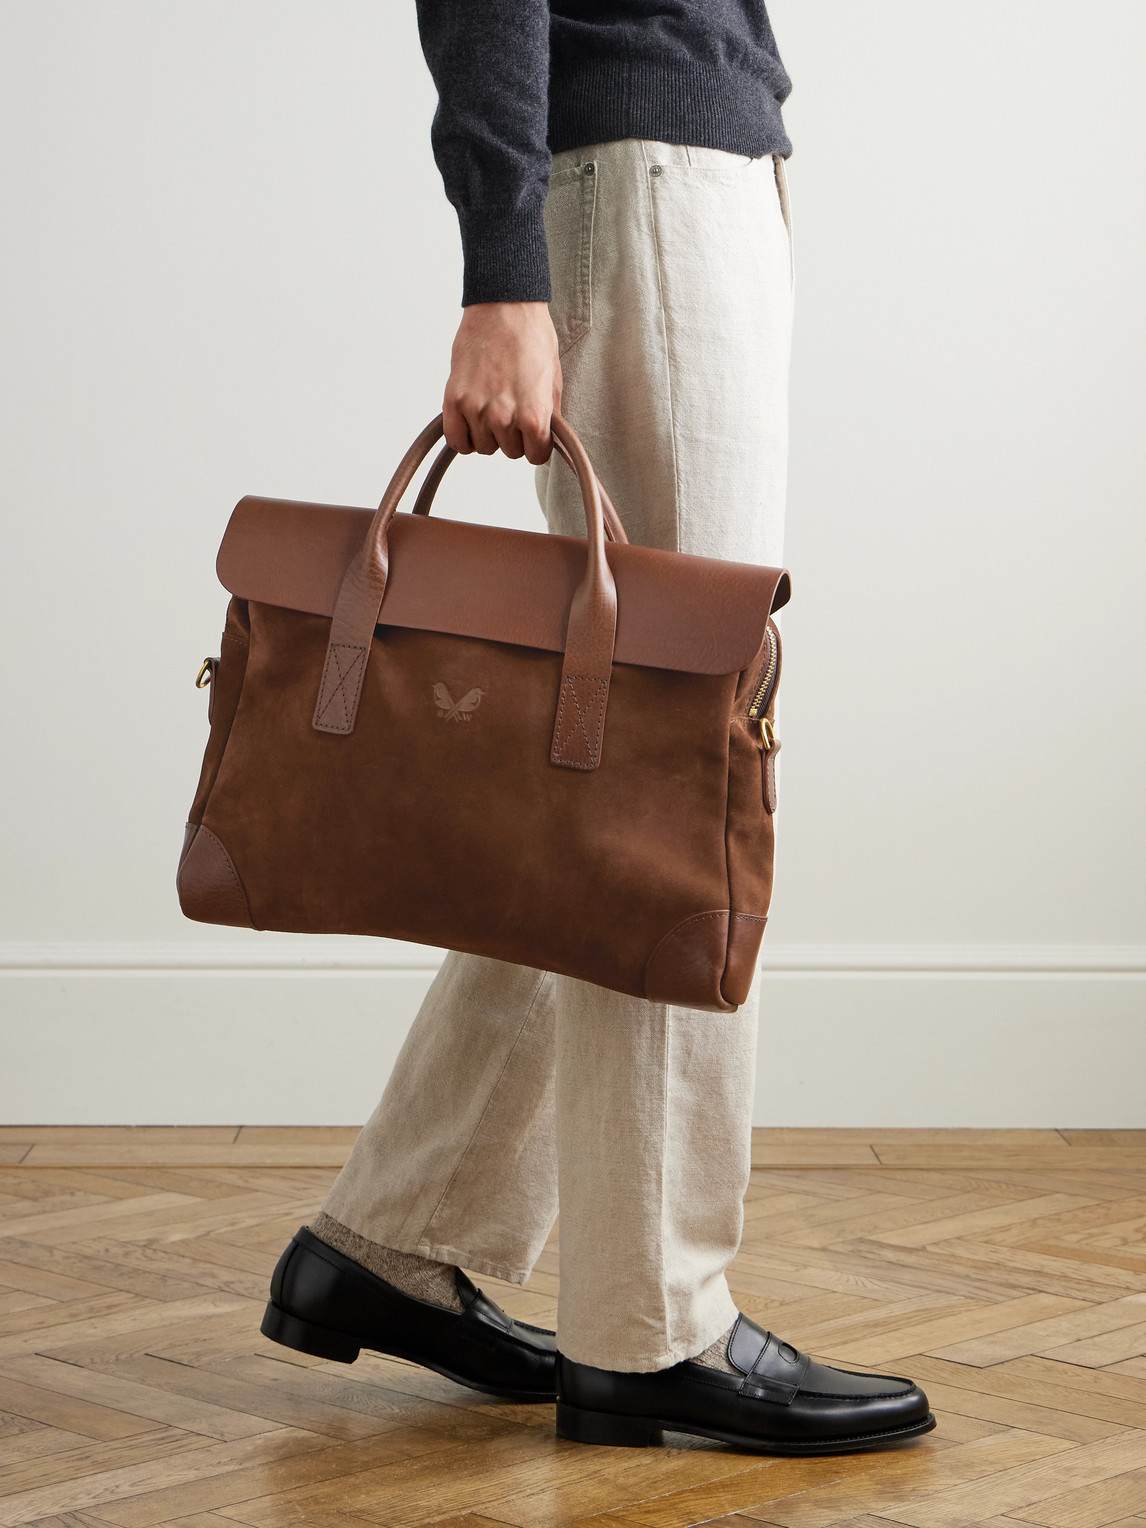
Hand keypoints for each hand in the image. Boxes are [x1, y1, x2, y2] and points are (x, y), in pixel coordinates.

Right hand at [443, 302, 561, 464]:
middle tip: (512, 408)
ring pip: (483, 447)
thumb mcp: (553, 380)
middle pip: (509, 452)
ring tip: (492, 405)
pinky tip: (471, 420)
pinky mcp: (453, 400)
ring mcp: (476, 409)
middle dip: (513, 436)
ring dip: (488, 433)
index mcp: (533, 415)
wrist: (504, 306)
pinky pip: (455, 440)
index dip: (537, 444)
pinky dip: (463, 436)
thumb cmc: (532, 336)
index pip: (536, 456)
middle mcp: (503, 417)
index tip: (533, 432)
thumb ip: (550, 416)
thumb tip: (547, 440)